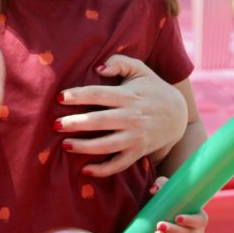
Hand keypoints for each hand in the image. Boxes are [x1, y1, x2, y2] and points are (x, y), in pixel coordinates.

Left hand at [56, 54, 186, 177]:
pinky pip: (120, 164)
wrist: (179, 114)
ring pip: (107, 145)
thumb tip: (98, 67)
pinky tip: (85, 170)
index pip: (98, 95)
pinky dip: (104, 170)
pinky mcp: (138, 152)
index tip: (59, 97)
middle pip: (99, 121)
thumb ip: (119, 62)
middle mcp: (131, 118)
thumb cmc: (151, 88)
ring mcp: (136, 137)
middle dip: (75, 123)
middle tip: (55, 124)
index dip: (78, 96)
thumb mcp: (139, 69)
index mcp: (128, 96)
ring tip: (65, 145)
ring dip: (85, 147)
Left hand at [150, 177, 207, 232]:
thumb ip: (162, 185)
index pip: (200, 221)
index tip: (177, 218)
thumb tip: (154, 190)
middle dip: (174, 231)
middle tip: (159, 225)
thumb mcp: (167, 189)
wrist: (162, 211)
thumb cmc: (169, 198)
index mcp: (198, 217)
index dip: (190, 220)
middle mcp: (196, 232)